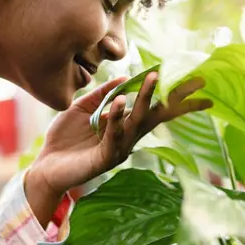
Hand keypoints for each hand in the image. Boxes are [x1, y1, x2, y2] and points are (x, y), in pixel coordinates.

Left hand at [24, 73, 212, 224]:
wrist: (46, 166)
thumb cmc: (65, 138)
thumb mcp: (83, 108)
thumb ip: (102, 94)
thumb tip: (124, 78)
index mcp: (126, 124)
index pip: (156, 107)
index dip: (174, 94)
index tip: (196, 78)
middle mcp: (128, 137)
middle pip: (158, 115)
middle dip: (178, 98)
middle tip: (198, 81)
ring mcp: (119, 148)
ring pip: (137, 121)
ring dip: (145, 99)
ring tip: (152, 78)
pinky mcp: (104, 158)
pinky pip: (114, 136)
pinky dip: (117, 119)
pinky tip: (120, 103)